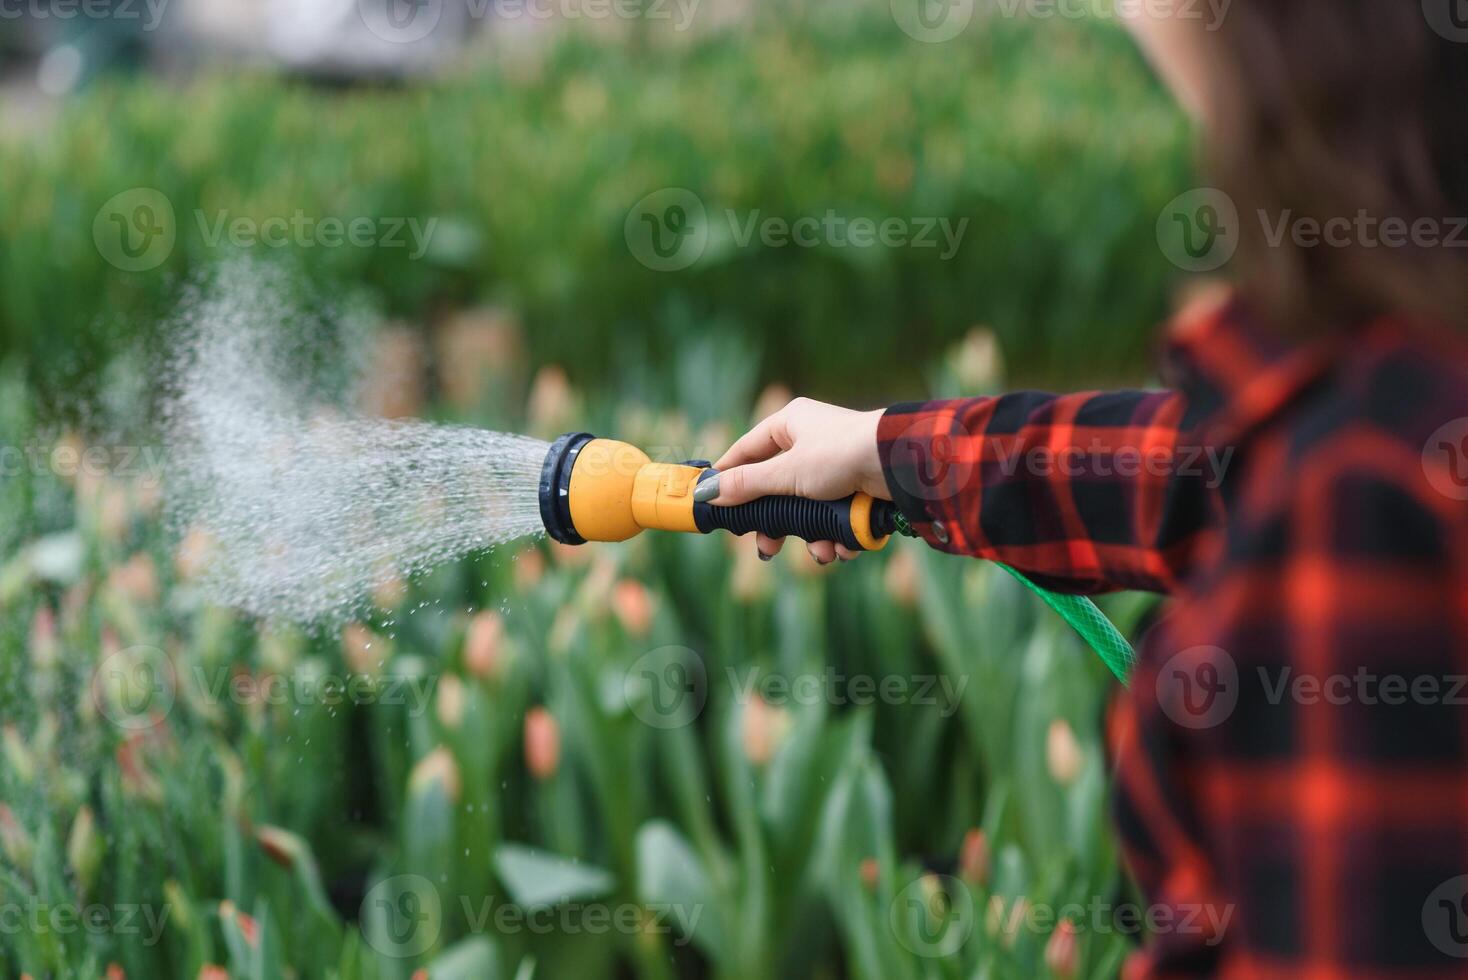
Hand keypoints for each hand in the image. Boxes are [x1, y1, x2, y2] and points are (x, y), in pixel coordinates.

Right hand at [705, 398, 887, 563]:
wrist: (898, 465)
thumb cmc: (839, 455)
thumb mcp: (786, 473)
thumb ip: (747, 485)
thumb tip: (709, 493)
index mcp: (791, 424)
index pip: (748, 449)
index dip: (729, 474)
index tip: (712, 499)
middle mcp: (812, 442)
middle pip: (778, 488)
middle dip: (776, 523)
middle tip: (767, 547)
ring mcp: (836, 466)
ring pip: (809, 508)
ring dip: (812, 536)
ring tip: (819, 553)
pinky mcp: (858, 488)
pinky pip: (835, 515)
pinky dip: (836, 536)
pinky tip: (842, 548)